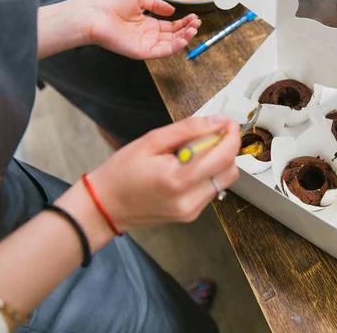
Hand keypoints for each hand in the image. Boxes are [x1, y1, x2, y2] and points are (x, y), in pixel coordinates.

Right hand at [87, 115, 240, 230]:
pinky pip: (211, 190)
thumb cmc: (121, 172)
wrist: (105, 206)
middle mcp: (190, 200)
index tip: (227, 123)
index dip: (231, 136)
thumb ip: (188, 129)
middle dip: (226, 149)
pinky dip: (207, 174)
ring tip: (193, 152)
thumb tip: (218, 121)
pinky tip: (187, 167)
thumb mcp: (151, 141)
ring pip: (224, 181)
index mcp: (179, 180)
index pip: (223, 156)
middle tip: (209, 135)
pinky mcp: (190, 215)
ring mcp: (192, 211)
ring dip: (217, 162)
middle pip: (230, 170)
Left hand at [89, 0, 201, 59]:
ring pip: (171, 45)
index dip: (183, 22)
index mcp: (147, 24)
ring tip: (194, 29)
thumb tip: (172, 10)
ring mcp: (146, 45)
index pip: (170, 26)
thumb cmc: (110, 3)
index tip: (193, 17)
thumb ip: (155, 4)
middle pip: (173, 36)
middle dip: (187, 30)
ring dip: (184, 38)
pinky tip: (184, 39)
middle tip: (197, 23)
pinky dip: (175, 47)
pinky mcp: (142, 52)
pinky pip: (162, 52)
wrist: (94, 13)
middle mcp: (148, 36)